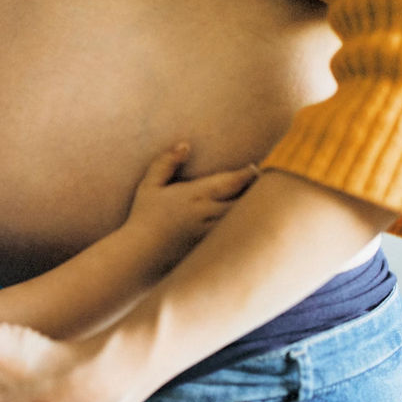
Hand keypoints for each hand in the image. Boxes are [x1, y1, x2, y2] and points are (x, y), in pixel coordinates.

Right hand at [125, 144, 256, 264]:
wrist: (139, 256)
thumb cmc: (143, 218)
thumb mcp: (149, 186)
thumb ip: (165, 163)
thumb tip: (185, 145)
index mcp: (195, 195)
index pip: (232, 181)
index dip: (248, 174)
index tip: (254, 169)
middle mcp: (207, 214)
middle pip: (246, 201)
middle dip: (257, 193)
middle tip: (262, 187)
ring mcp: (211, 234)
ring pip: (244, 221)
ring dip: (253, 212)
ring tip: (258, 206)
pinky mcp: (212, 250)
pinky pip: (236, 238)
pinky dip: (244, 231)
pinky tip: (245, 229)